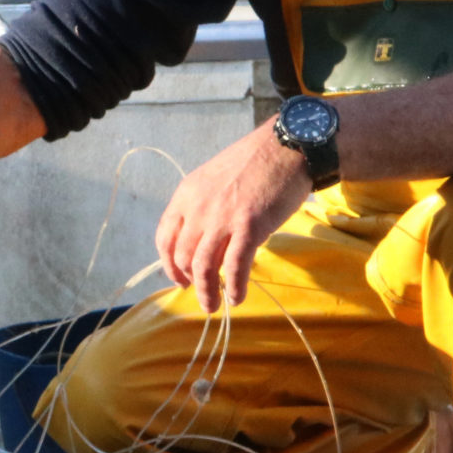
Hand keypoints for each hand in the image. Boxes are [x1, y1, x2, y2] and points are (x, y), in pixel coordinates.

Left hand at [155, 124, 314, 312]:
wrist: (287, 146)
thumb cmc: (256, 162)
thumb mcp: (216, 178)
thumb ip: (205, 206)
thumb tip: (207, 239)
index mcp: (187, 194)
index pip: (165, 237)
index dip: (169, 264)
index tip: (179, 278)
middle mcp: (198, 207)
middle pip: (183, 256)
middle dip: (189, 281)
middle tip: (201, 294)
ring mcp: (223, 218)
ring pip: (204, 267)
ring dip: (206, 292)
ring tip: (213, 305)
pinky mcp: (249, 227)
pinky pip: (235, 267)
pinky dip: (234, 287)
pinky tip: (237, 297)